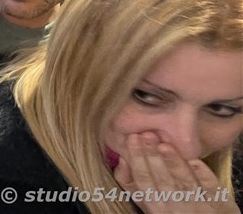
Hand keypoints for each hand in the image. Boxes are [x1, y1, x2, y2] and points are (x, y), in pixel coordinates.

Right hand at [113, 133, 238, 213]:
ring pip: (183, 183)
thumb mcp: (145, 202)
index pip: (143, 180)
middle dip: (152, 156)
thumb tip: (122, 159)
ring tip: (164, 144)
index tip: (132, 138)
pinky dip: (202, 174)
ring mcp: (197, 206)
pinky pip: (210, 188)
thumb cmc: (169, 209)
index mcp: (155, 206)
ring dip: (174, 163)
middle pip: (161, 179)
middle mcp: (174, 206)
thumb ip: (131, 183)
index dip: (137, 159)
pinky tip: (193, 160)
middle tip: (146, 134)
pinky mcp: (219, 205)